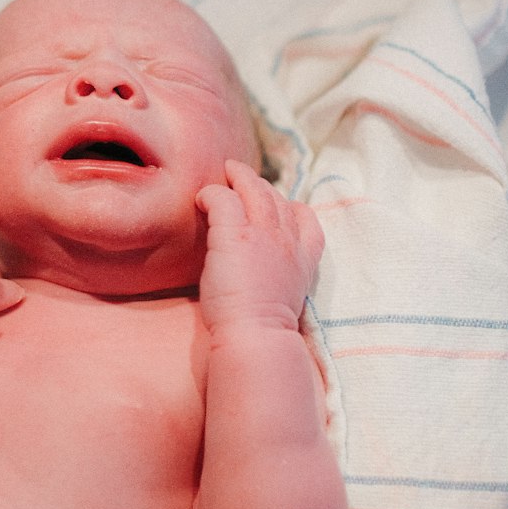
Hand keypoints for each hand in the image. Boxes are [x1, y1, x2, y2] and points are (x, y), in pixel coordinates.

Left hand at [195, 160, 323, 336]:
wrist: (256, 337)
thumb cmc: (264, 329)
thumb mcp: (286, 296)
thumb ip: (280, 274)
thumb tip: (264, 269)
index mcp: (304, 258)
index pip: (306, 218)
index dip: (291, 206)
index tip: (279, 204)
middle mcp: (287, 240)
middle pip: (277, 197)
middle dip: (261, 184)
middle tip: (243, 176)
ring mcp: (262, 234)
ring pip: (253, 189)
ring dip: (239, 176)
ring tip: (227, 171)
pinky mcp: (234, 234)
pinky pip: (223, 198)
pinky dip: (212, 193)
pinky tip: (201, 199)